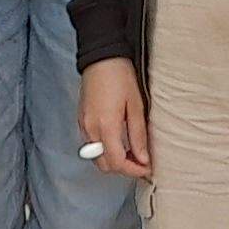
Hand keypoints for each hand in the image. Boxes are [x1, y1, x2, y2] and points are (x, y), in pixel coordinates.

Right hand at [79, 57, 151, 178]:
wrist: (101, 57)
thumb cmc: (120, 76)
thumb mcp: (136, 106)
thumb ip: (138, 135)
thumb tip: (143, 158)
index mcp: (106, 126)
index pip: (117, 163)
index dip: (133, 170)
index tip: (147, 168)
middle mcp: (91, 130)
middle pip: (105, 165)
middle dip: (123, 169)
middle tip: (141, 162)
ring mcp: (83, 126)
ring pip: (96, 157)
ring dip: (114, 160)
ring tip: (132, 152)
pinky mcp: (81, 120)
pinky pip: (92, 145)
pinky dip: (105, 150)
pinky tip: (119, 142)